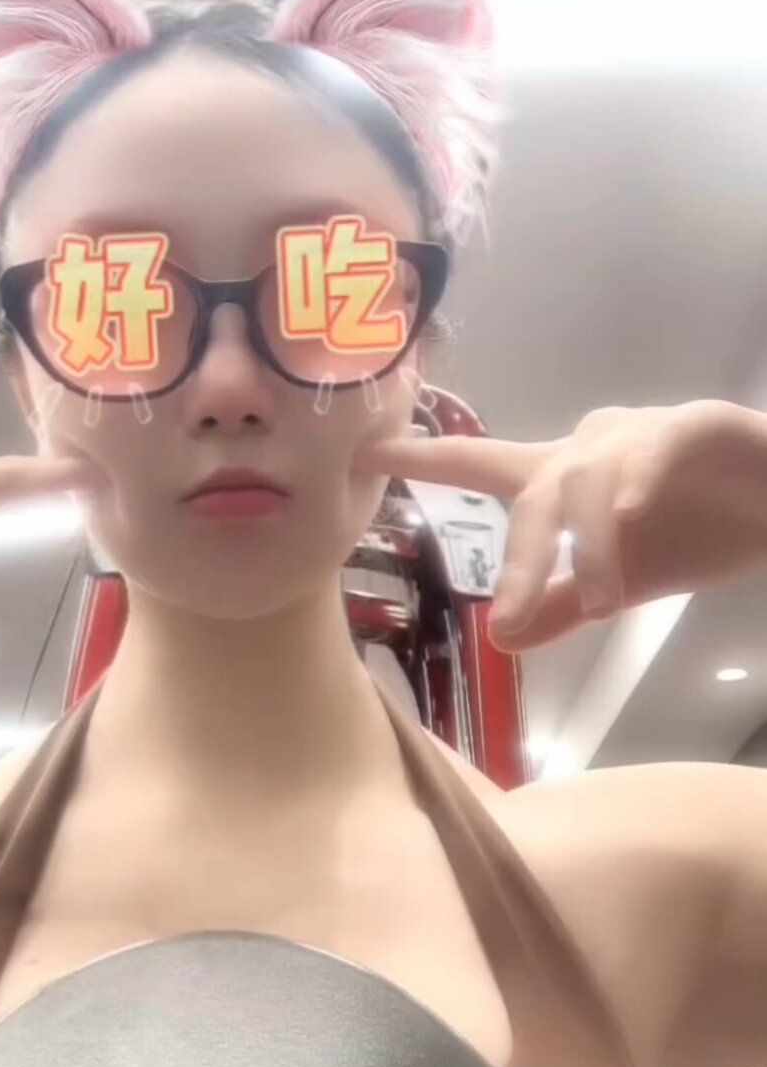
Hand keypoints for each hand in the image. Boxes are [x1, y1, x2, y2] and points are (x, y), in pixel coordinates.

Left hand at [355, 400, 766, 651]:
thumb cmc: (699, 530)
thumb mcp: (623, 584)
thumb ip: (561, 606)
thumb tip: (500, 641)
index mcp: (566, 479)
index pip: (483, 466)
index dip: (425, 459)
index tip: (365, 452)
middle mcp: (593, 447)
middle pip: (536, 490)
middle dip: (519, 557)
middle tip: (507, 617)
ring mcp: (645, 432)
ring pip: (593, 477)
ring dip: (590, 544)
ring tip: (599, 602)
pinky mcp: (700, 424)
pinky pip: (659, 444)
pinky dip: (639, 476)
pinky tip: (626, 511)